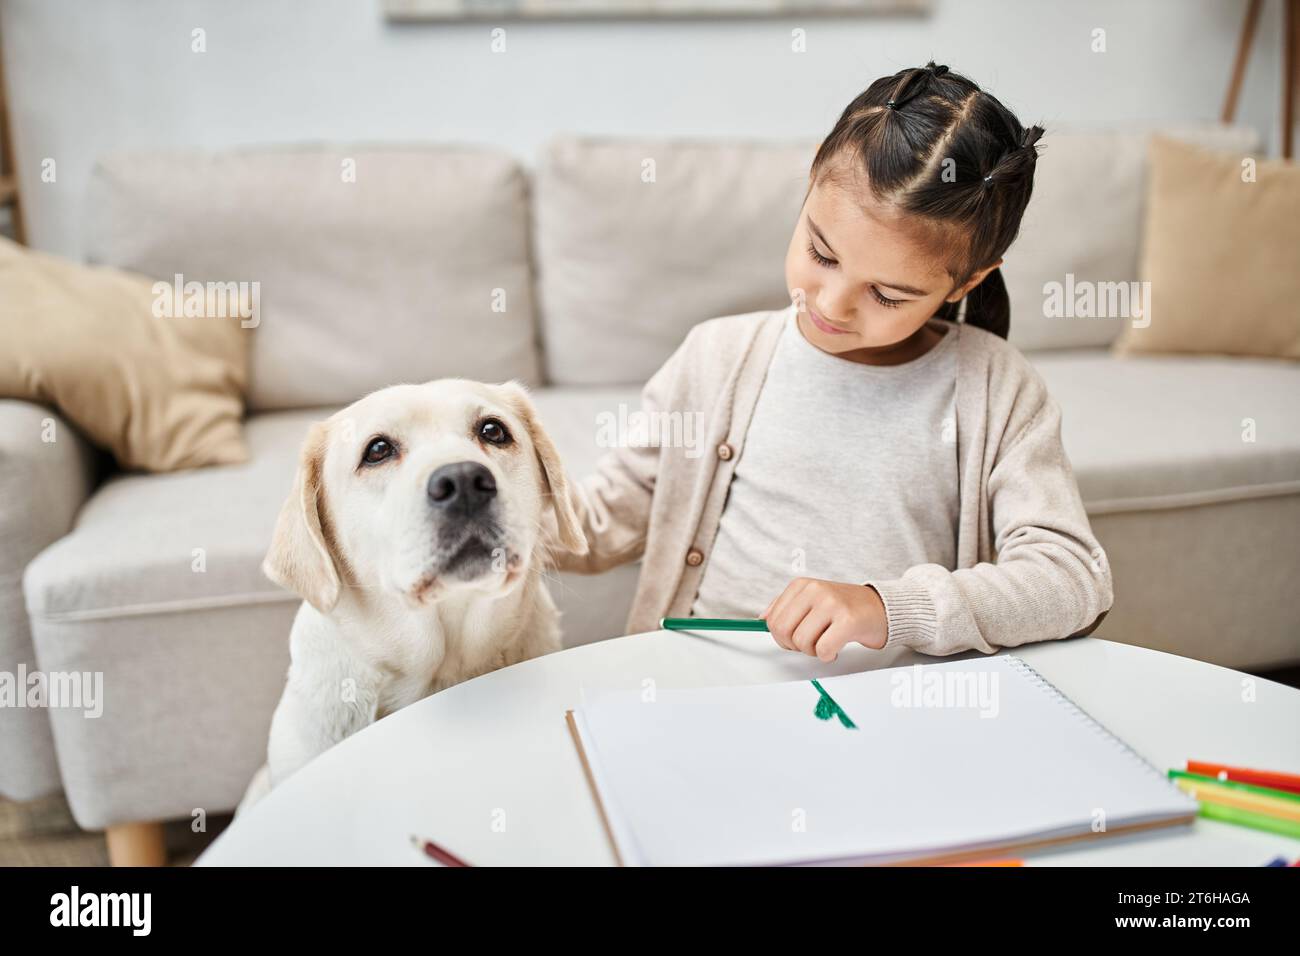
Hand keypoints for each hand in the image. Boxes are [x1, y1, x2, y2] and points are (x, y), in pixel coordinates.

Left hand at [761, 578, 888, 660]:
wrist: (881, 608)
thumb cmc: (845, 608)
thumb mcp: (812, 600)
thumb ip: (786, 607)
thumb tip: (762, 619)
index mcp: (802, 585)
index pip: (772, 620)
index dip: (782, 636)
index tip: (797, 636)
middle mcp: (815, 590)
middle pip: (783, 631)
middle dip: (794, 645)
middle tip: (812, 643)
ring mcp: (832, 604)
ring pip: (802, 643)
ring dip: (813, 651)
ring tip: (827, 641)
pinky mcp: (848, 621)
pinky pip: (823, 650)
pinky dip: (829, 656)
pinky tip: (838, 647)